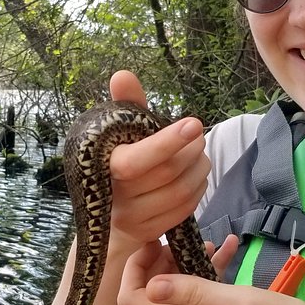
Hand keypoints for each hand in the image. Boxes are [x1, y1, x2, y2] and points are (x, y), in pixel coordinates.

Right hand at [104, 71, 210, 255]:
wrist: (104, 208)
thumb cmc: (116, 158)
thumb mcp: (118, 131)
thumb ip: (125, 104)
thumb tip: (122, 74)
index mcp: (104, 168)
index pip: (137, 160)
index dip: (167, 141)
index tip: (194, 123)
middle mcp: (117, 196)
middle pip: (167, 174)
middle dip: (190, 151)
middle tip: (198, 135)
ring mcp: (133, 217)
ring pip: (180, 192)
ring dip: (199, 169)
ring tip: (200, 153)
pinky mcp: (149, 230)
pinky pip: (184, 209)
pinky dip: (198, 189)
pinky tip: (197, 175)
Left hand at [117, 240, 304, 304]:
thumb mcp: (237, 302)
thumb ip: (193, 292)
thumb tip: (150, 285)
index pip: (131, 299)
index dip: (135, 268)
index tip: (154, 242)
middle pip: (150, 294)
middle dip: (160, 262)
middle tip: (183, 238)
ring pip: (176, 293)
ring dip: (187, 264)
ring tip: (211, 241)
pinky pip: (199, 299)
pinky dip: (209, 274)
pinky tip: (229, 250)